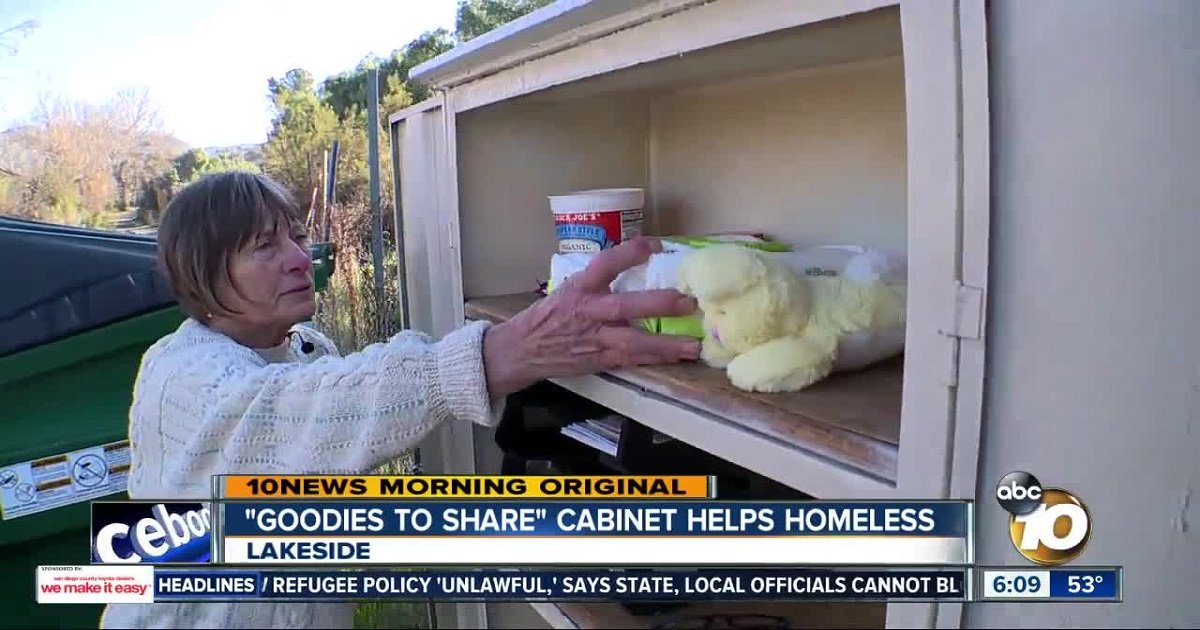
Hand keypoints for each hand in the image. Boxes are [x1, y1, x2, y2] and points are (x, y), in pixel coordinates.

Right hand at [483, 237, 701, 397]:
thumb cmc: (548, 316)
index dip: (631, 252)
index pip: (606, 263)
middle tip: (687, 301)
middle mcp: (589, 311)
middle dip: (658, 304)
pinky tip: (678, 357)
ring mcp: (595, 338)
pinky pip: (632, 360)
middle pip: (625, 306)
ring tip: (694, 344)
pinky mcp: (599, 360)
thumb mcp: (568, 290)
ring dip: (667, 344)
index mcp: (579, 287)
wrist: (521, 350)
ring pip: (634, 342)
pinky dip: (656, 358)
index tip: (656, 245)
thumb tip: (633, 261)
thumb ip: (598, 281)